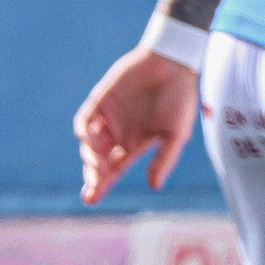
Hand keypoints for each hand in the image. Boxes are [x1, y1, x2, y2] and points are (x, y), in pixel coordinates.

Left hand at [74, 47, 200, 203]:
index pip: (113, 171)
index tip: (92, 199)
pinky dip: (85, 131)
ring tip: (99, 163)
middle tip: (93, 187)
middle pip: (97, 161)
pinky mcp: (100, 101)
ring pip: (89, 144)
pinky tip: (90, 138)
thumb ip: (164, 159)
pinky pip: (85, 120)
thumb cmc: (179, 100)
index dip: (101, 185)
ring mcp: (107, 118)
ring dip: (91, 156)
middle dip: (93, 176)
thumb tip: (154, 186)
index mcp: (134, 146)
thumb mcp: (175, 135)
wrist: (172, 65)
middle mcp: (117, 135)